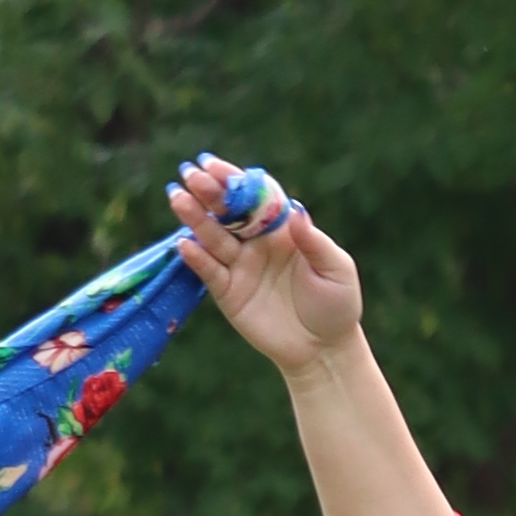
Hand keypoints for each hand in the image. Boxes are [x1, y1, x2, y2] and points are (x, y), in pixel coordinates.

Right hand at [170, 158, 364, 375]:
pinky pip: (209, 272)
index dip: (237, 180)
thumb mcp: (336, 270)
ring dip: (195, 218)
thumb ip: (315, 242)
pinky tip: (184, 243)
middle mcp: (258, 243)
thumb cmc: (337, 305)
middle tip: (190, 174)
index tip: (215, 166)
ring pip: (213, 237)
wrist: (323, 350)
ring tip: (178, 197)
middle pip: (229, 212)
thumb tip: (296, 210)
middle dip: (210, 192)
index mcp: (284, 230)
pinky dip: (196, 258)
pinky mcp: (229, 293)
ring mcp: (241, 267)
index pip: (256, 197)